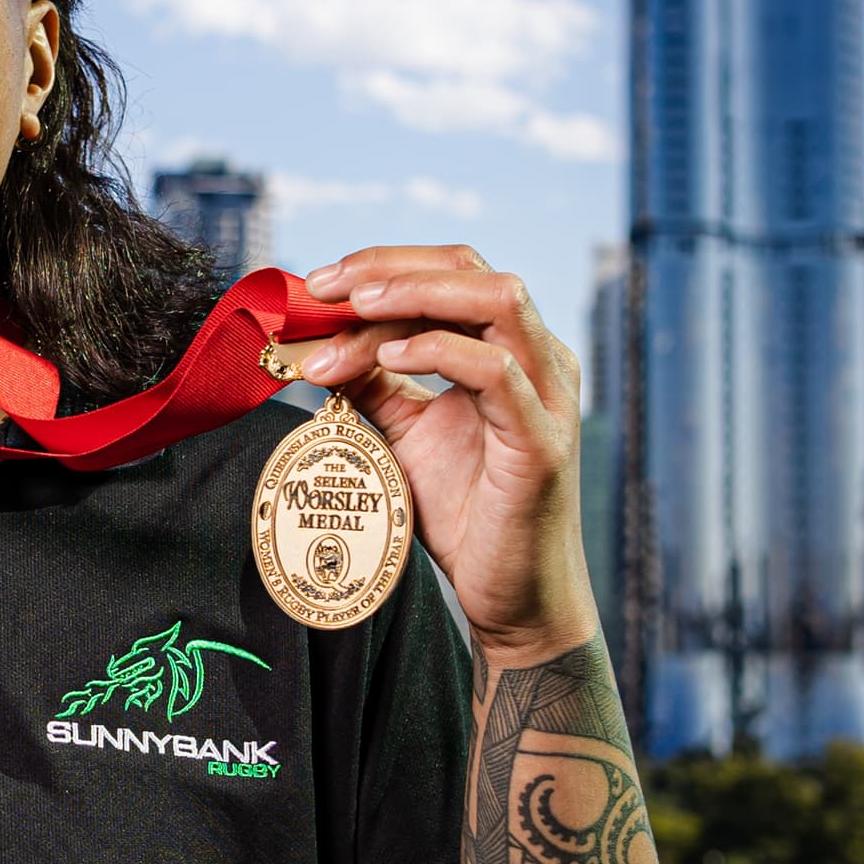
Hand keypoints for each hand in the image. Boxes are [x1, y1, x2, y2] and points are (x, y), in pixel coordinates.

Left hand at [291, 245, 595, 665]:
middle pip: (472, 269)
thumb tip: (321, 343)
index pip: (452, 272)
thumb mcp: (406, 435)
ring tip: (353, 309)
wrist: (512, 598)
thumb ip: (375, 385)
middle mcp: (540, 360)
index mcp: (512, 350)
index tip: (315, 286)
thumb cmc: (467, 517)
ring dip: (414, 294)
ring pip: (495, 300)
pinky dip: (439, 350)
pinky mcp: (542, 441)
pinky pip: (497, 370)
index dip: (383, 266)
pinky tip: (389, 360)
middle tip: (322, 288)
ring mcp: (548, 396)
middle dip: (390, 267)